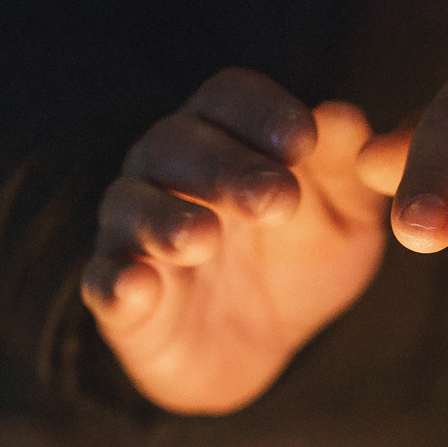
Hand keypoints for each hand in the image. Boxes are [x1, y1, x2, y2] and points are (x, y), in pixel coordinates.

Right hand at [84, 69, 388, 414]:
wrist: (257, 348)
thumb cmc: (297, 261)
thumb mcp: (343, 219)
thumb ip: (343, 169)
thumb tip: (342, 115)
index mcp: (226, 136)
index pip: (229, 97)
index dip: (262, 112)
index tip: (302, 141)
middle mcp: (169, 171)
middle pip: (177, 143)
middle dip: (225, 167)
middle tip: (276, 199)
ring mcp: (135, 231)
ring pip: (132, 205)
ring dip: (165, 218)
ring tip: (202, 238)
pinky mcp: (119, 295)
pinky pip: (104, 280)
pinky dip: (117, 282)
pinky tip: (138, 287)